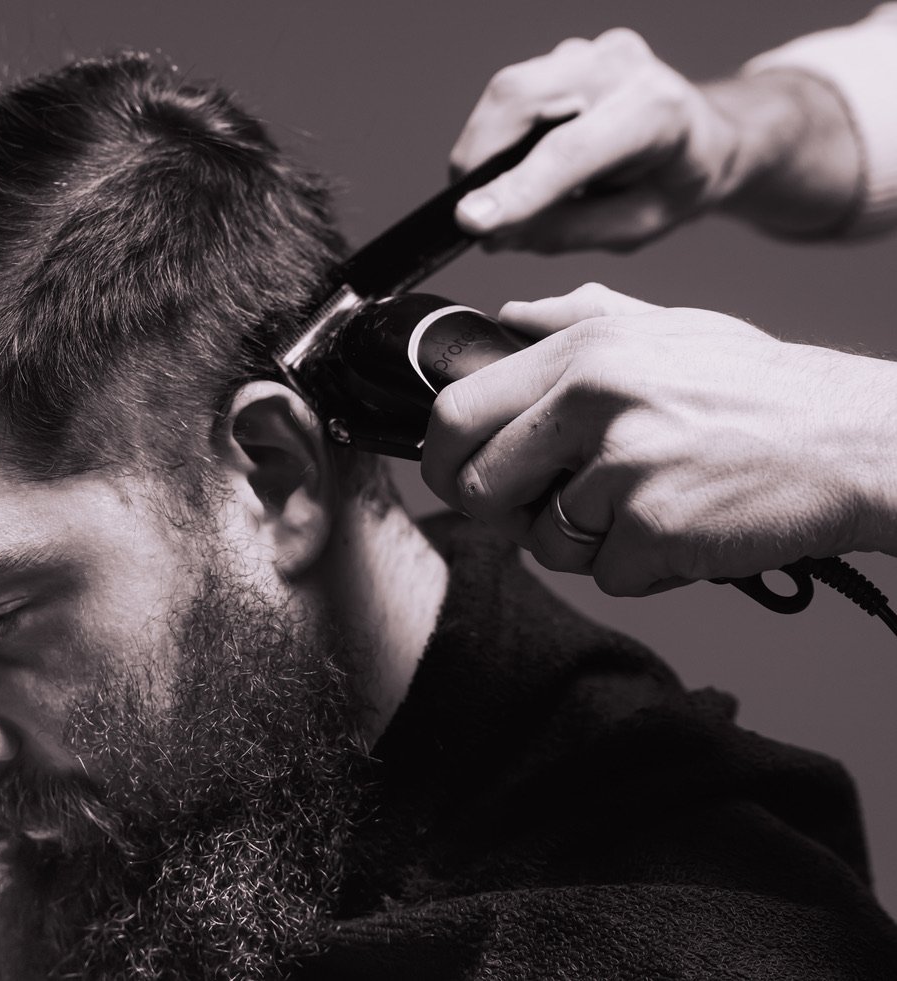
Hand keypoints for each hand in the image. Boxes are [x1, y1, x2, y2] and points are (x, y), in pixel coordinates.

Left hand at [419, 284, 896, 595]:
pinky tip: (687, 531)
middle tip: (546, 507)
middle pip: (479, 486)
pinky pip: (609, 576)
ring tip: (650, 506)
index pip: (458, 410)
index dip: (440, 455)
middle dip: (500, 510)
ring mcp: (624, 468)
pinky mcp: (656, 530)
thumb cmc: (764, 390)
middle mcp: (594, 402)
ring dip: (586, 542)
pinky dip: (643, 568)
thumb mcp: (669, 328)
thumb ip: (577, 319)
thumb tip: (507, 317)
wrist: (860, 441)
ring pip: (545, 541)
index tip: (452, 473)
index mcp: (586, 351)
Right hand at [450, 28, 863, 247]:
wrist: (707, 134)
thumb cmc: (675, 182)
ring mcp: (589, 51)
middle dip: (479, 159)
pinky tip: (521, 165)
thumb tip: (496, 230)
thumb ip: (566, 230)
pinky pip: (513, 97)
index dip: (516, 188)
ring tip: (500, 196)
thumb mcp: (635, 227)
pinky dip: (500, 138)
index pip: (570, 151)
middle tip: (472, 216)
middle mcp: (621, 65)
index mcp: (656, 110)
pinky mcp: (564, 56)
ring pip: (507, 93)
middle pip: (520, 97)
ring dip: (485, 150)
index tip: (470, 222)